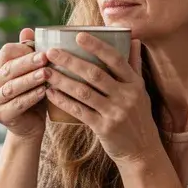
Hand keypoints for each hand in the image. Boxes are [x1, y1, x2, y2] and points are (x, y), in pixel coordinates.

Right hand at [0, 28, 49, 140]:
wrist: (29, 126)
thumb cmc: (33, 94)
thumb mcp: (33, 72)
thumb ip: (29, 53)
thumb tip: (27, 30)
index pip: (6, 52)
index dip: (23, 50)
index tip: (42, 49)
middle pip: (9, 68)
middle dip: (28, 63)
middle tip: (45, 58)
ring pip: (12, 87)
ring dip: (30, 79)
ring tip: (46, 74)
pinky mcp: (0, 115)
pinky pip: (17, 104)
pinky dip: (31, 97)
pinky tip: (44, 91)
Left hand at [44, 34, 162, 163]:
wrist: (142, 151)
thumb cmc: (138, 117)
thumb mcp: (141, 91)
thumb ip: (134, 66)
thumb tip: (133, 39)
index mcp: (135, 83)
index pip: (115, 59)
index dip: (97, 46)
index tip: (78, 35)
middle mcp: (126, 96)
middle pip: (95, 74)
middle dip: (71, 61)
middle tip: (51, 52)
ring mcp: (115, 113)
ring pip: (84, 92)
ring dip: (62, 80)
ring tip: (45, 72)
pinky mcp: (104, 128)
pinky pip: (79, 111)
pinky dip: (63, 101)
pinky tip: (50, 93)